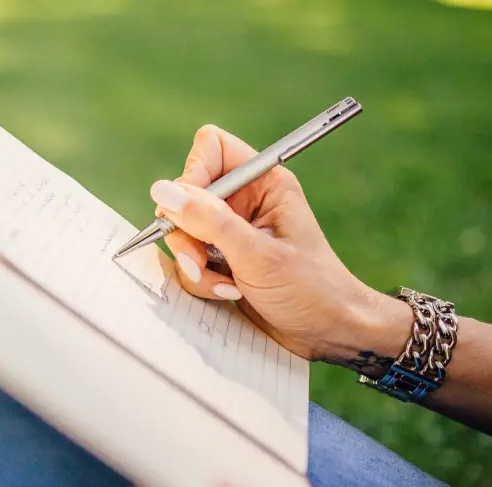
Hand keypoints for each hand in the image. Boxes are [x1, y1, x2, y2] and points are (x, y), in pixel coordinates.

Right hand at [150, 125, 406, 363]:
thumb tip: (163, 191)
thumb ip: (209, 221)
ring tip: (224, 285)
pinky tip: (229, 293)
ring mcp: (231, 232)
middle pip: (186, 195)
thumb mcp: (257, 254)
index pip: (211, 149)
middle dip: (187, 232)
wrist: (328, 333)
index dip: (193, 173)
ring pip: (182, 232)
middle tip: (202, 260)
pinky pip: (189, 260)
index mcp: (263, 183)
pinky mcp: (222, 259)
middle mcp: (245, 202)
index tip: (188, 209)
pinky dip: (201, 280)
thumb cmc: (311, 289)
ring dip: (194, 263)